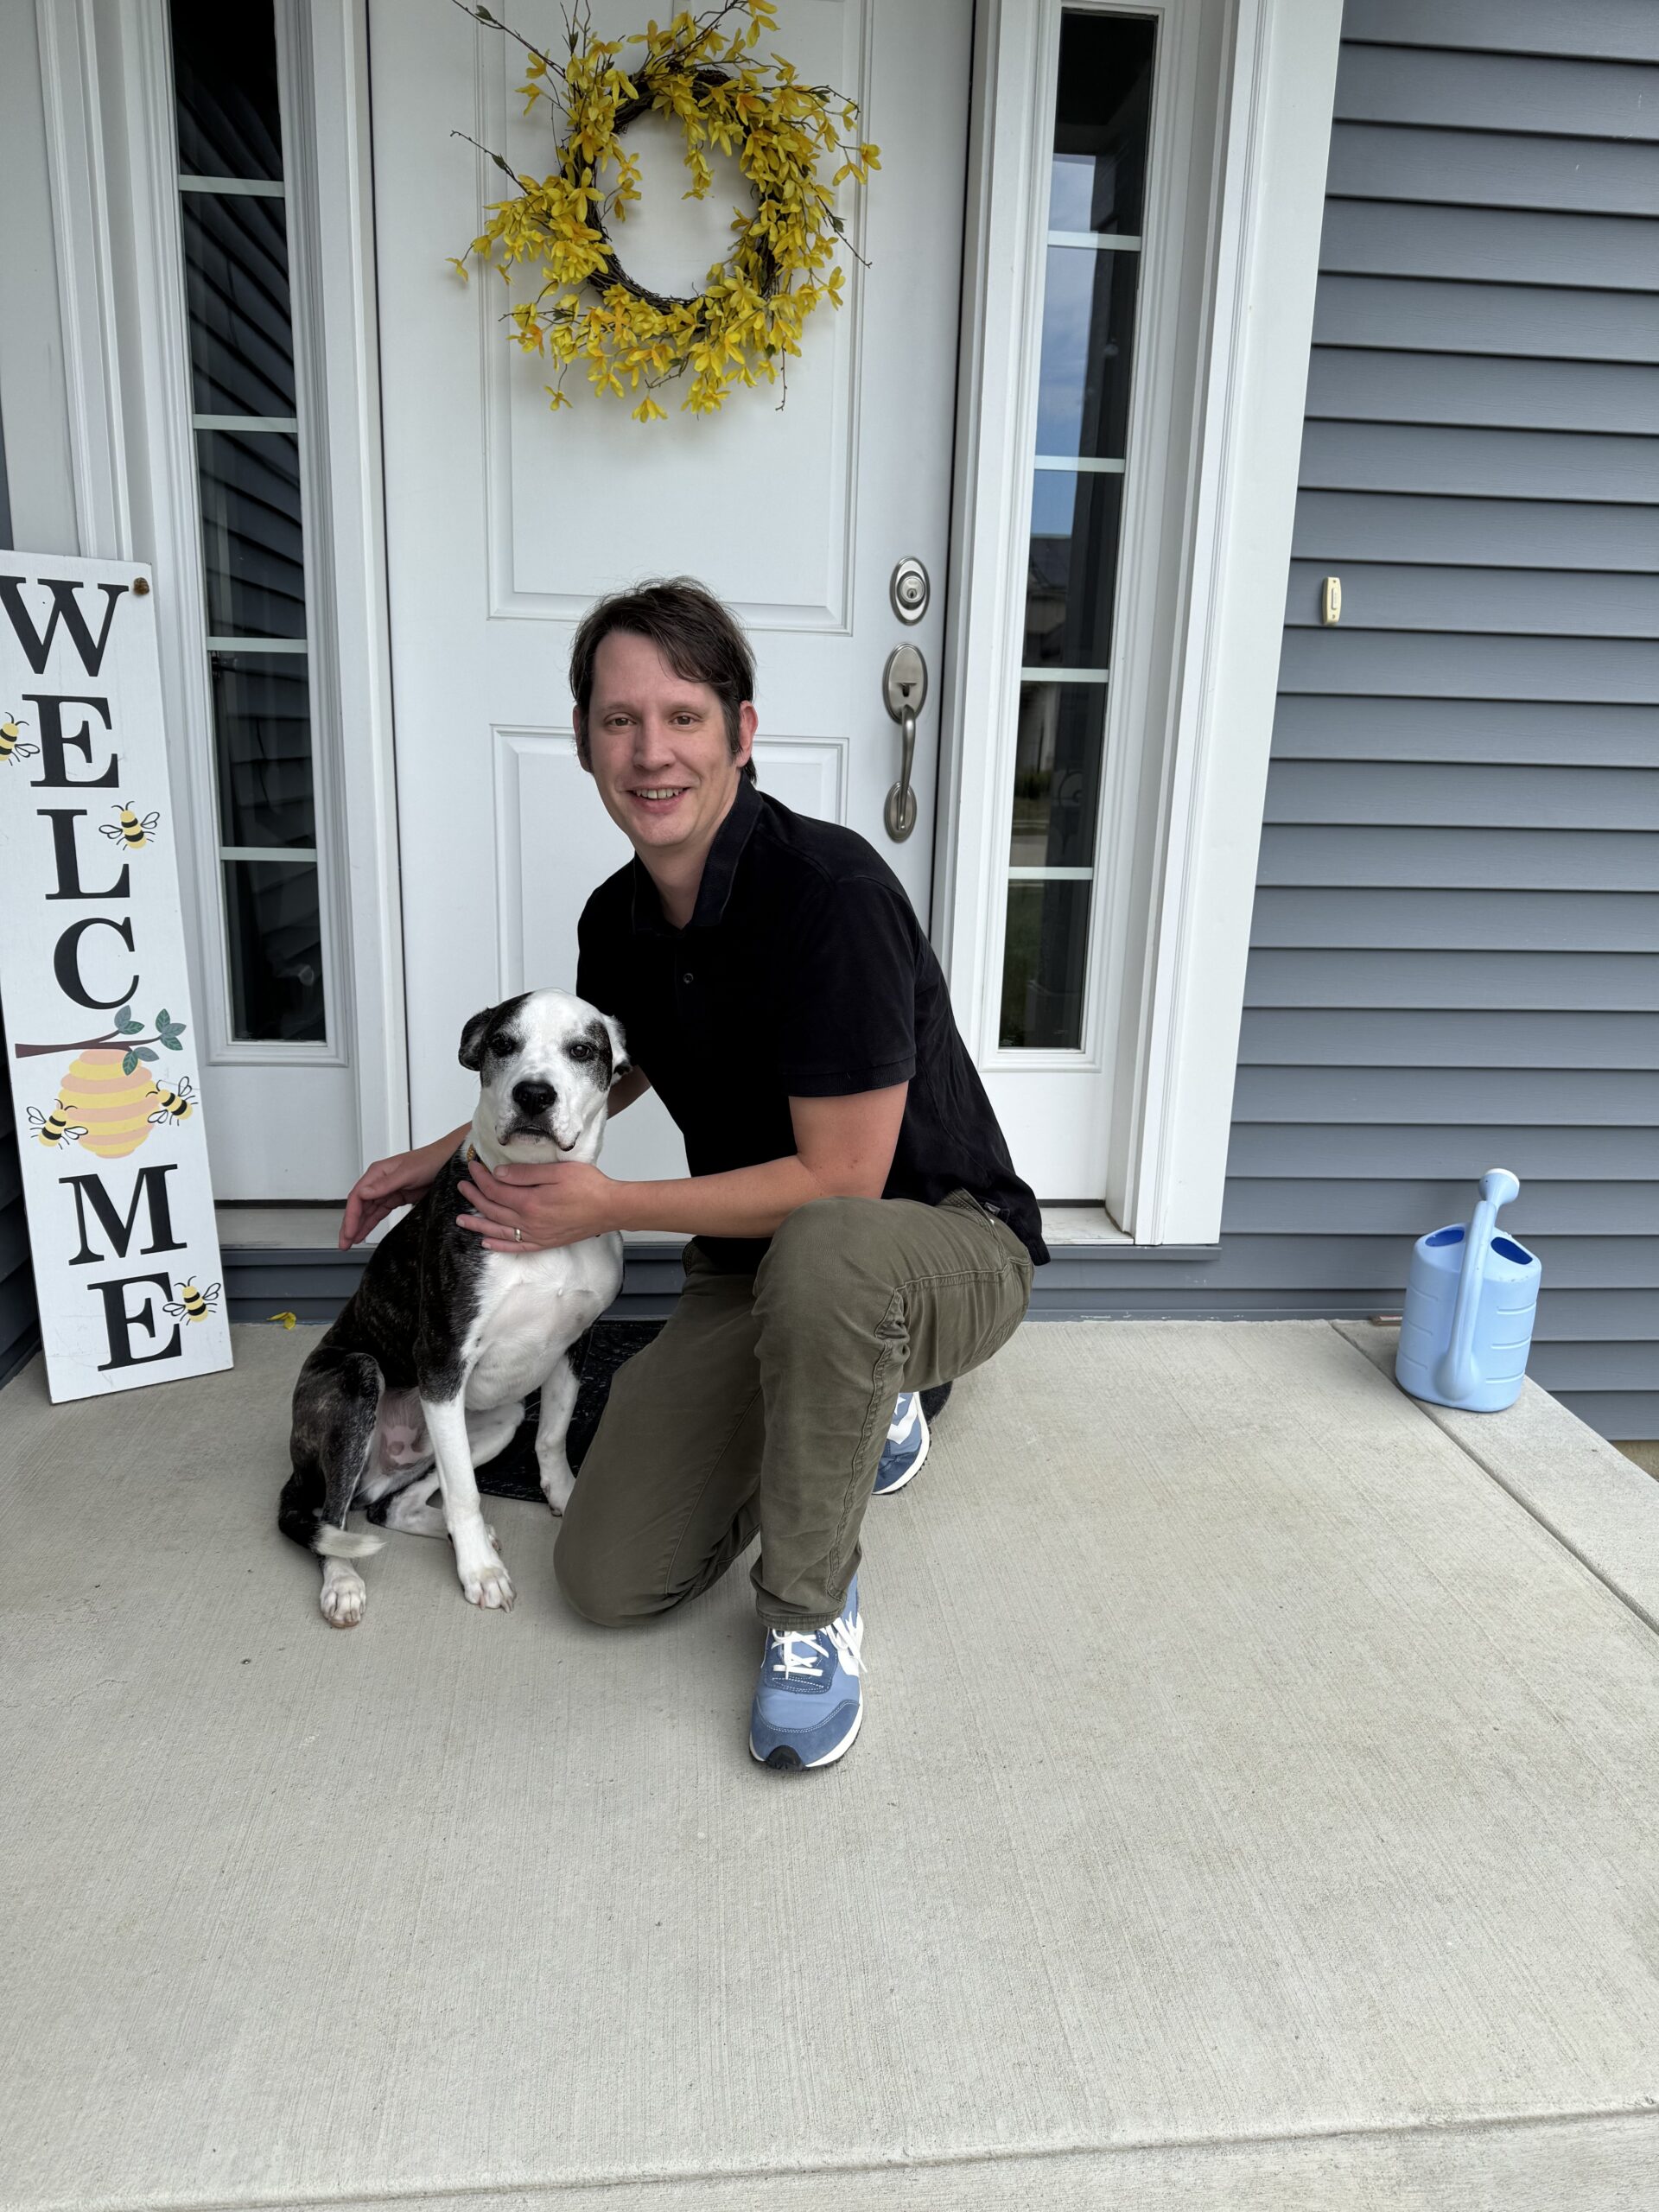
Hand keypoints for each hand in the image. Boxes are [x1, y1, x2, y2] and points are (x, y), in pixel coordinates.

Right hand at [339, 1141, 448, 1248]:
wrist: (447, 1161)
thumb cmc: (429, 1161)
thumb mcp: (407, 1173)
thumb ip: (384, 1184)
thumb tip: (363, 1193)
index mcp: (377, 1173)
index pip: (357, 1197)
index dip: (351, 1216)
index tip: (349, 1231)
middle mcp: (379, 1181)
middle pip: (358, 1206)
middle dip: (350, 1225)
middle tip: (344, 1242)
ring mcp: (387, 1190)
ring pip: (367, 1211)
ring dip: (358, 1226)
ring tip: (349, 1242)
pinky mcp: (396, 1197)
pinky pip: (378, 1212)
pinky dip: (370, 1223)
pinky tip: (363, 1232)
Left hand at [458, 1158, 621, 1251]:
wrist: (610, 1208)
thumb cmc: (589, 1186)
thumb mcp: (557, 1171)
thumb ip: (525, 1173)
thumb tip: (498, 1173)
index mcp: (530, 1202)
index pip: (496, 1189)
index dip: (481, 1178)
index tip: (474, 1166)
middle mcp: (529, 1222)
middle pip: (493, 1210)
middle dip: (475, 1197)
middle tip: (463, 1187)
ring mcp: (536, 1235)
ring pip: (498, 1231)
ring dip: (478, 1225)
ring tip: (460, 1221)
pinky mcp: (545, 1242)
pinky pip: (515, 1247)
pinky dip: (498, 1246)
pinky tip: (487, 1243)